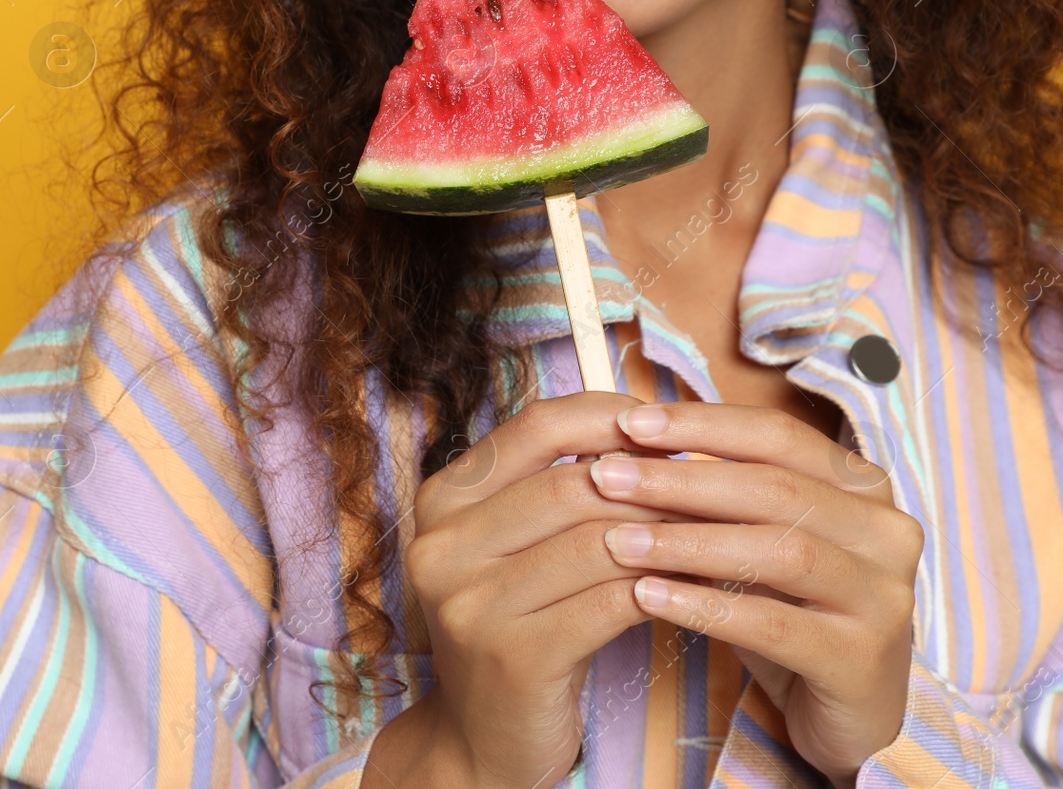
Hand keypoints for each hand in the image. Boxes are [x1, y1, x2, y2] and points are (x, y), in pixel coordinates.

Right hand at [366, 392, 691, 788]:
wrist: (481, 739)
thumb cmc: (517, 625)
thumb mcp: (511, 546)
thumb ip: (551, 484)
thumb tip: (648, 426)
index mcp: (441, 500)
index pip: (535, 427)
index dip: (608, 417)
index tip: (666, 429)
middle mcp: (442, 545)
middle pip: (572, 485)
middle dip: (652, 484)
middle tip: (710, 487)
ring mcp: (471, 603)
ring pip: (596, 542)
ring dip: (667, 536)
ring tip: (715, 533)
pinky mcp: (514, 655)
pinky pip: (610, 603)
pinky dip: (664, 590)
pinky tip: (696, 587)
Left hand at [587, 403, 923, 786]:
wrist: (849, 709)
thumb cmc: (791, 606)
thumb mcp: (755, 540)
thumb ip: (714, 496)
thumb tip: (625, 452)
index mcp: (863, 486)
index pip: (777, 435)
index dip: (701, 424)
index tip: (628, 422)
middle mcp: (886, 532)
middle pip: (775, 488)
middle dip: (680, 479)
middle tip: (605, 476)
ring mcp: (883, 597)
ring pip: (780, 552)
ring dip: (688, 542)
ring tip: (617, 541)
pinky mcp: (863, 660)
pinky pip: (775, 626)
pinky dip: (705, 606)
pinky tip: (648, 596)